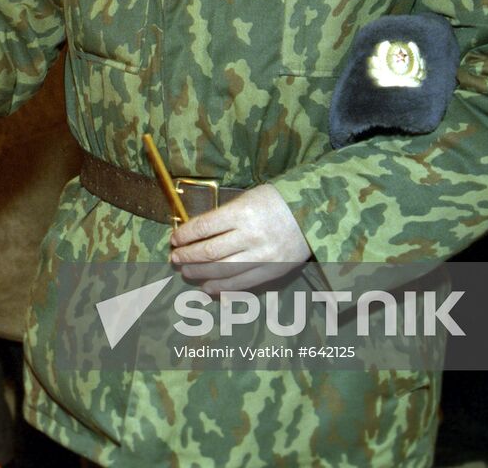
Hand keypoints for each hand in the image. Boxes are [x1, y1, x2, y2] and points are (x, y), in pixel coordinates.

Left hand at [168, 184, 310, 293]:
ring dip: (200, 273)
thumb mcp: (247, 198)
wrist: (313, 213)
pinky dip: (222, 288)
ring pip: (223, 271)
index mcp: (242, 212)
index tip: (174, 239)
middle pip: (209, 252)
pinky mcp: (273, 270)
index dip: (185, 235)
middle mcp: (251, 236)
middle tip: (175, 258)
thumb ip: (224, 215)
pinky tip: (208, 287)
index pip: (204, 227)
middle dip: (188, 256)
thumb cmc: (275, 201)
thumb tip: (195, 232)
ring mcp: (263, 256)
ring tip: (186, 272)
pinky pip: (242, 283)